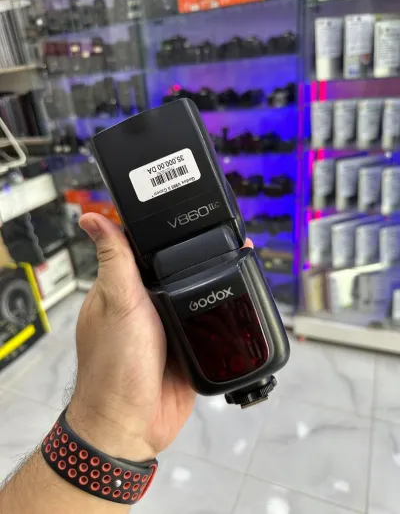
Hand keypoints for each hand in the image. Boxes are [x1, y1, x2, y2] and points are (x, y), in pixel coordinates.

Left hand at [67, 213, 252, 462]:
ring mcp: (169, 324)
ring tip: (243, 258)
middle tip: (230, 235)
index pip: (146, 249)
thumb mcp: (118, 303)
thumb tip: (91, 217)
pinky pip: (209, 322)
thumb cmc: (114, 364)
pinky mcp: (189, 344)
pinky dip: (224, 311)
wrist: (133, 424)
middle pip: (178, 270)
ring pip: (196, 294)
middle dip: (201, 255)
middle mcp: (147, 303)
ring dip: (216, 281)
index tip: (191, 212)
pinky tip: (243, 296)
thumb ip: (116, 260)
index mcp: (124, 287)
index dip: (167, 232)